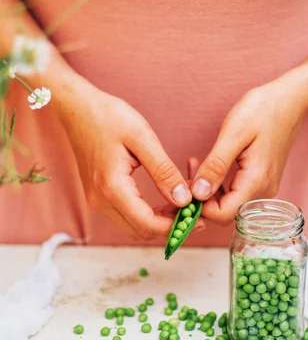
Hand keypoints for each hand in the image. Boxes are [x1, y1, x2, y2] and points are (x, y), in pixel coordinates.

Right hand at [60, 81, 192, 239]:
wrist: (76, 107)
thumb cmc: (108, 116)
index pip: (147, 225)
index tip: (198, 219)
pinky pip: (126, 216)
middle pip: (141, 232)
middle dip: (169, 228)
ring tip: (182, 205)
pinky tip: (164, 200)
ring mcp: (97, 200)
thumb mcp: (142, 138)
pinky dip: (147, 215)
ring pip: (133, 227)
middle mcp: (101, 201)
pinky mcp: (98, 196)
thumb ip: (164, 171)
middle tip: (194, 213)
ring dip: (158, 222)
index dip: (176, 227)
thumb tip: (184, 199)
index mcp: (112, 188)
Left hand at [191, 77, 305, 224]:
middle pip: (225, 213)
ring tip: (194, 166)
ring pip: (229, 205)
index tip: (185, 188)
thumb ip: (215, 166)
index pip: (223, 214)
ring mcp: (264, 187)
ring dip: (208, 192)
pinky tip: (208, 168)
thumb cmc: (263, 110)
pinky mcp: (262, 181)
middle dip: (201, 200)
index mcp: (256, 181)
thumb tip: (198, 194)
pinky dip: (218, 186)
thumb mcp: (234, 134)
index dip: (200, 207)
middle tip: (187, 174)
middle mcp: (263, 191)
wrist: (289, 100)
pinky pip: (236, 193)